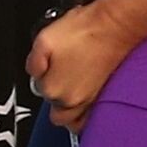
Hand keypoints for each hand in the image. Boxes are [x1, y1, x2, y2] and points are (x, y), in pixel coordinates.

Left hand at [26, 0, 146, 130]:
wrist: (114, 26)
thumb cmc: (85, 32)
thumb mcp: (43, 41)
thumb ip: (32, 63)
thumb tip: (33, 73)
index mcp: (53, 89)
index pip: (39, 91)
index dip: (41, 77)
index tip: (48, 67)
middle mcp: (73, 100)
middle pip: (55, 111)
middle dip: (54, 98)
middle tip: (58, 80)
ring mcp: (92, 100)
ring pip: (73, 119)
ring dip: (68, 110)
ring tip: (68, 93)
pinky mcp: (106, 95)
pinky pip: (91, 116)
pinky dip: (85, 112)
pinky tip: (83, 98)